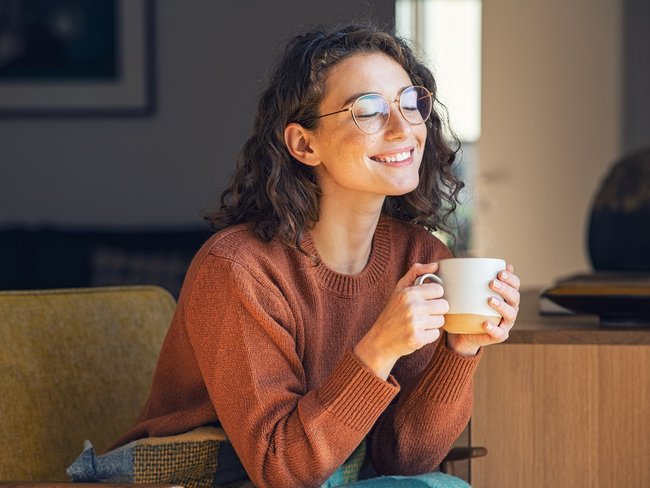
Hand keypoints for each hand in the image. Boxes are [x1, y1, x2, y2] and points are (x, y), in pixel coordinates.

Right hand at [354, 262, 448, 378]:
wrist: (380, 340)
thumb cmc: (392, 312)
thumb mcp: (400, 289)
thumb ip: (416, 272)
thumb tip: (436, 265)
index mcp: (409, 293)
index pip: (439, 290)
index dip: (434, 296)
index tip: (425, 300)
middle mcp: (412, 307)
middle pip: (444, 306)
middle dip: (436, 310)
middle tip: (423, 313)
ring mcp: (415, 323)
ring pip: (441, 321)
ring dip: (432, 323)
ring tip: (419, 323)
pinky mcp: (417, 339)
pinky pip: (436, 334)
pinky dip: (428, 335)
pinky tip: (417, 333)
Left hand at [446, 263, 520, 355]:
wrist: (464, 332)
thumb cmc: (470, 307)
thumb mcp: (471, 292)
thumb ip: (475, 278)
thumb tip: (473, 262)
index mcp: (507, 296)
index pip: (515, 284)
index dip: (511, 278)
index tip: (500, 272)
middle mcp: (510, 308)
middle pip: (514, 297)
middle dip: (505, 289)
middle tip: (491, 283)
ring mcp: (506, 323)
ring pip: (510, 314)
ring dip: (502, 306)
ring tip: (490, 300)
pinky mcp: (499, 335)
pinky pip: (499, 333)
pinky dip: (494, 328)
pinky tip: (486, 323)